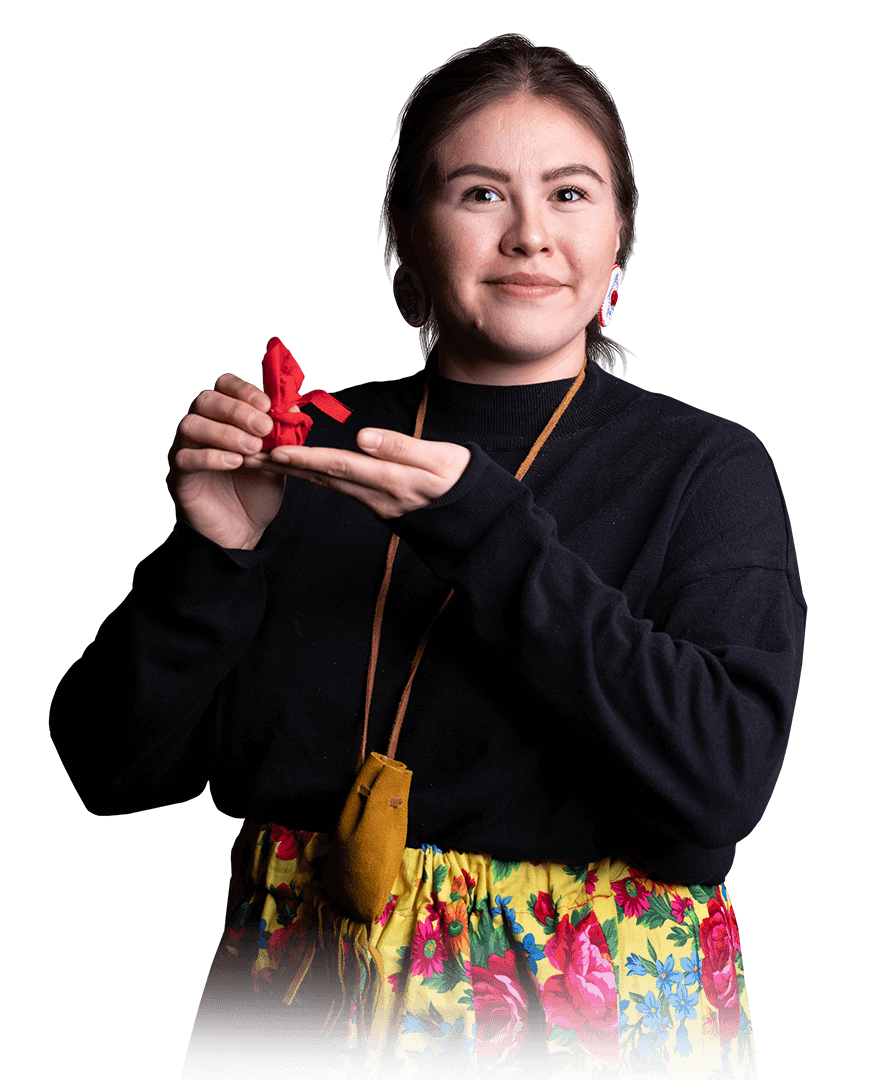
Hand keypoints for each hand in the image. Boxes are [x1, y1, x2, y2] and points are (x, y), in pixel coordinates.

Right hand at [166, 373, 284, 549]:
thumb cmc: (256, 491)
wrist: (244, 531)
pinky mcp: (178, 478)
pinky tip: (234, 462)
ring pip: (190, 425)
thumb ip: (281, 434)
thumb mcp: (277, 459)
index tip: (267, 404)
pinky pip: (184, 459)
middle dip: (236, 410)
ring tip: (252, 448)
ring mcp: (184, 451)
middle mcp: (199, 429)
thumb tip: (293, 408)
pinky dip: (211, 457)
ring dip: (225, 432)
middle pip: (204, 400)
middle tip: (263, 427)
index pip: (222, 387)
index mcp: (221, 418)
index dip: (242, 390)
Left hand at [260, 428, 471, 518]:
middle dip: (287, 467)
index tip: (276, 451)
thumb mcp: (440, 459)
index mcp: (390, 481)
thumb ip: (400, 448)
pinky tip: (301, 468)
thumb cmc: (461, 479)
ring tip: (265, 459)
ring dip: (296, 473)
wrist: (476, 515)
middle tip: (250, 455)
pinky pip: (340, 488)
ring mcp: (375, 503)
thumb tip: (363, 437)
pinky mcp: (377, 503)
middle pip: (324, 478)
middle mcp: (376, 496)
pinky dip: (316, 477)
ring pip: (329, 484)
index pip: (340, 465)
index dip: (306, 458)